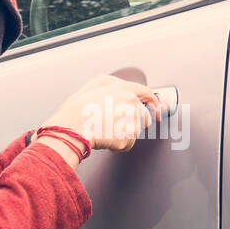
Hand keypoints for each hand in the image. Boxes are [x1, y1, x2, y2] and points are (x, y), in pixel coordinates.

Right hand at [38, 74, 161, 154]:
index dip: (154, 102)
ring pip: (135, 130)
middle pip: (143, 116)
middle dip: (133, 121)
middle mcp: (131, 103)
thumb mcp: (95, 85)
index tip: (157, 110)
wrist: (71, 127)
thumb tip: (127, 89)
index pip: (148, 93)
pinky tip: (105, 138)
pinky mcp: (128, 138)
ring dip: (124, 132)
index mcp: (125, 88)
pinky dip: (119, 144)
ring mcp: (131, 121)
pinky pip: (128, 143)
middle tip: (115, 124)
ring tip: (105, 129)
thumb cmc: (79, 107)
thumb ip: (115, 84)